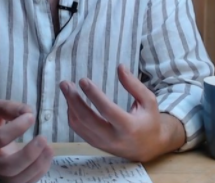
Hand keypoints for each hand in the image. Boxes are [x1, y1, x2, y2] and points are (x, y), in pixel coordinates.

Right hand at [0, 99, 53, 182]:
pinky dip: (39, 172)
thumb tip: (28, 112)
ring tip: (49, 148)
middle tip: (43, 138)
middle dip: (28, 154)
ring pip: (17, 180)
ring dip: (37, 165)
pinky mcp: (8, 179)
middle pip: (7, 167)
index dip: (17, 128)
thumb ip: (8, 107)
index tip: (31, 117)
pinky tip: (46, 155)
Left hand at [59, 64, 185, 161]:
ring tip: (66, 89)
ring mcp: (102, 144)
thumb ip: (134, 85)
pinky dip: (72, 115)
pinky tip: (71, 102)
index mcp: (129, 127)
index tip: (83, 80)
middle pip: (87, 120)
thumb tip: (120, 67)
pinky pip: (79, 130)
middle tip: (65, 84)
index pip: (107, 110)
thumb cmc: (149, 121)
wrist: (148, 148)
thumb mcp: (148, 101)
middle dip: (74, 100)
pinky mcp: (96, 145)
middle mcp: (113, 138)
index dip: (94, 95)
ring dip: (70, 106)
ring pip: (79, 126)